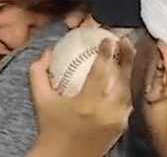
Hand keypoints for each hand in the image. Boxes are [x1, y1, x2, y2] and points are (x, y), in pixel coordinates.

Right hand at [28, 37, 134, 156]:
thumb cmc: (50, 127)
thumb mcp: (40, 98)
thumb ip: (39, 72)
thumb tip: (48, 51)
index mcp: (85, 104)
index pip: (101, 73)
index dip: (106, 53)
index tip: (108, 39)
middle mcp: (105, 112)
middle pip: (122, 80)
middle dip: (126, 57)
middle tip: (124, 40)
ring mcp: (116, 121)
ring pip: (128, 91)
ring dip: (128, 71)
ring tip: (126, 54)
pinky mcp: (121, 127)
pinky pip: (127, 102)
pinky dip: (126, 87)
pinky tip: (124, 76)